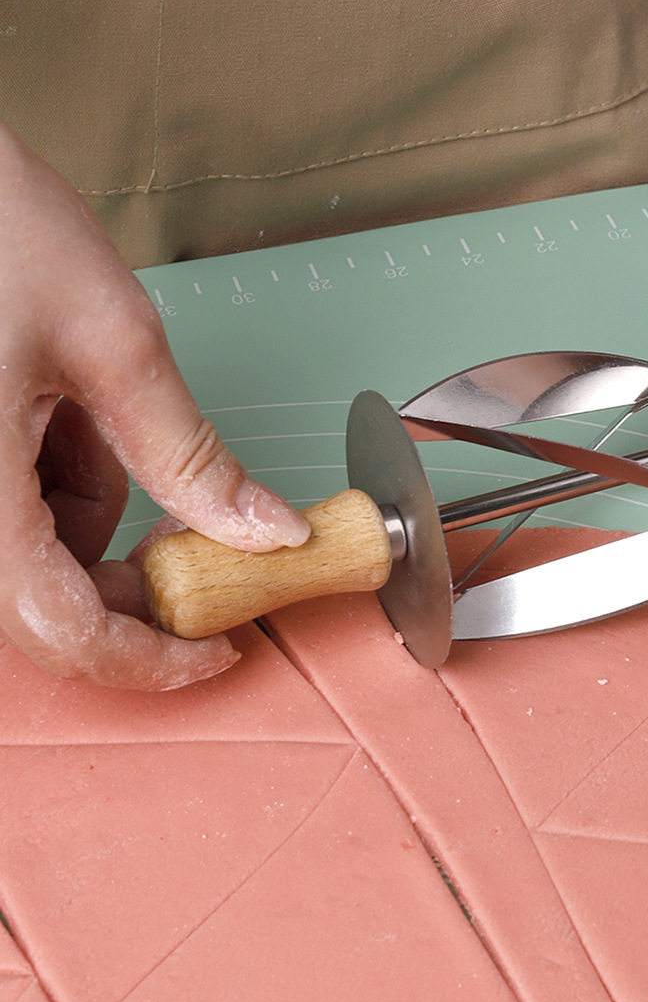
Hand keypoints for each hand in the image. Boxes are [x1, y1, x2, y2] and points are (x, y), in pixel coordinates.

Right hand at [0, 123, 309, 688]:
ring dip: (89, 508)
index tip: (221, 646)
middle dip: (131, 578)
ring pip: (31, 556)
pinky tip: (50, 408)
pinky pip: (9, 510)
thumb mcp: (112, 341)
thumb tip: (268, 531)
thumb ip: (191, 455)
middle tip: (195, 529)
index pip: (62, 633)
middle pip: (45, 605)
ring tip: (83, 408)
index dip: (152, 660)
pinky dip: (51, 477)